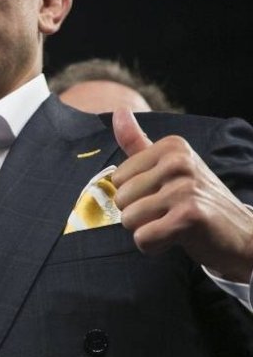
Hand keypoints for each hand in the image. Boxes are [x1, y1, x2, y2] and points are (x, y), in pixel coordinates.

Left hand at [111, 109, 252, 281]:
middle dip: (139, 214)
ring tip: (173, 224)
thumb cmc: (197, 200)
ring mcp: (185, 188)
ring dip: (147, 230)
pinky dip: (155, 246)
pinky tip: (178, 238)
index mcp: (172, 147)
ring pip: (128, 220)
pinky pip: (143, 238)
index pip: (116, 178)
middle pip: (120, 199)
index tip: (164, 195)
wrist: (243, 235)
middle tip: (170, 213)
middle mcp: (178, 162)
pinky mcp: (189, 216)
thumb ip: (138, 142)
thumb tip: (119, 111)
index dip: (135, 195)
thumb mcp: (169, 166)